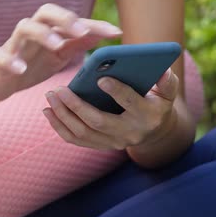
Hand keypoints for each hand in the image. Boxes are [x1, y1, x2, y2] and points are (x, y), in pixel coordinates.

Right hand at [0, 3, 121, 101]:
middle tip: (82, 30)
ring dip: (42, 33)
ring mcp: (14, 44)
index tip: (117, 32)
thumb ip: (78, 43)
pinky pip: (0, 56)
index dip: (95, 25)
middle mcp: (33, 32)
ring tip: (57, 45)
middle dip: (65, 18)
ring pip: (24, 27)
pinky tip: (21, 68)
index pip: (74, 21)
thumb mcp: (59, 56)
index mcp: (50, 30)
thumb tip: (105, 33)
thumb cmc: (31, 64)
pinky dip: (10, 60)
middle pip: (46, 12)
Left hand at [43, 68, 178, 149]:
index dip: (117, 91)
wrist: (154, 131)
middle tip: (60, 89)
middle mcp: (129, 133)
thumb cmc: (157, 102)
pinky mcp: (100, 145)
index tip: (101, 78)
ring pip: (82, 132)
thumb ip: (167, 82)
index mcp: (147, 115)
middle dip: (76, 105)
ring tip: (50, 96)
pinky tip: (48, 111)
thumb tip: (163, 70)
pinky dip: (59, 126)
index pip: (130, 103)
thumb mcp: (167, 92)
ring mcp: (113, 142)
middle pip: (98, 121)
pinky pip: (75, 139)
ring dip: (63, 115)